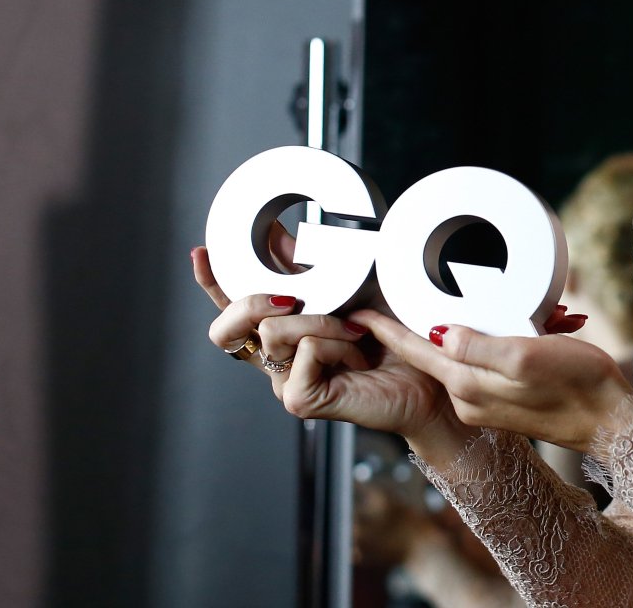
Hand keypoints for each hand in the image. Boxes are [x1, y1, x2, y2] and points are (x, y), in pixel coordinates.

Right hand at [191, 239, 461, 441]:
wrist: (431, 373)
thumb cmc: (396, 334)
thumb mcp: (352, 285)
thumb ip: (309, 265)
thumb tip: (277, 233)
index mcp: (282, 332)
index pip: (231, 308)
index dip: (211, 282)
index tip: (201, 251)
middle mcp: (277, 359)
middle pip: (225, 329)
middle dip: (249, 302)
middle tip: (290, 297)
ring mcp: (286, 381)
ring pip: (271, 332)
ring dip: (321, 320)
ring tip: (358, 330)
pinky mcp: (301, 399)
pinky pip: (302, 353)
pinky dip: (335, 343)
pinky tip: (359, 353)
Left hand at [353, 307, 631, 452]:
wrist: (612, 422)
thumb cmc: (578, 385)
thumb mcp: (526, 356)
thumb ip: (479, 346)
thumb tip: (439, 332)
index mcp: (468, 386)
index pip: (416, 351)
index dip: (386, 329)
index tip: (357, 311)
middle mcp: (469, 398)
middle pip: (428, 355)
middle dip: (408, 326)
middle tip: (383, 295)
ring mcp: (487, 401)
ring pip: (454, 358)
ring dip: (444, 331)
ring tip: (425, 302)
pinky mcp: (506, 399)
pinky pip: (477, 365)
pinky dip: (474, 342)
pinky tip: (477, 325)